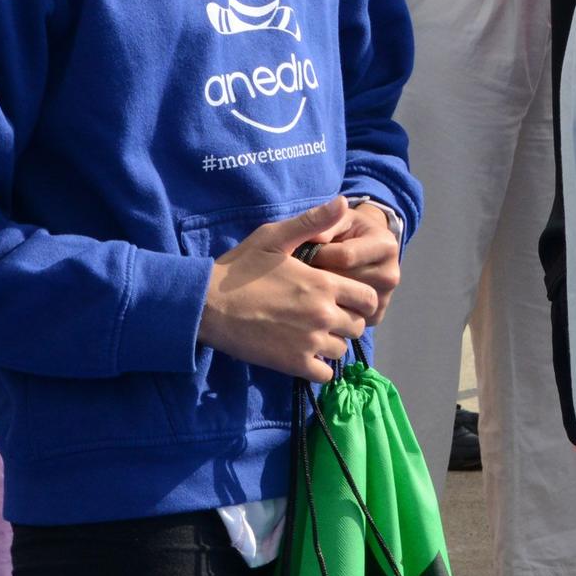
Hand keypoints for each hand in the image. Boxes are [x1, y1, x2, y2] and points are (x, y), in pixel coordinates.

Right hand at [196, 196, 377, 382]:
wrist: (206, 305)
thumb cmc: (239, 268)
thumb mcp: (275, 237)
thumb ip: (313, 222)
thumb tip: (344, 201)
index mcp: (324, 283)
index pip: (369, 298)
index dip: (361, 298)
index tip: (346, 298)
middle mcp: (323, 314)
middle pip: (358, 325)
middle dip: (347, 320)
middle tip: (327, 315)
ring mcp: (309, 341)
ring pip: (341, 350)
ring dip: (332, 343)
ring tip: (312, 334)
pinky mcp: (292, 364)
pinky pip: (324, 374)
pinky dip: (319, 367)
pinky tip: (304, 354)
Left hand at [305, 201, 401, 324]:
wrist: (366, 249)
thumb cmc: (349, 231)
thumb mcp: (341, 220)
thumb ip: (327, 223)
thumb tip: (315, 237)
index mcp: (386, 246)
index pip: (345, 256)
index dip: (319, 253)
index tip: (305, 250)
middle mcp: (391, 274)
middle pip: (344, 281)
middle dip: (319, 275)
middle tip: (304, 269)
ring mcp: (385, 298)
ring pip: (343, 301)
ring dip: (322, 294)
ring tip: (312, 282)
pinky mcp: (376, 315)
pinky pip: (345, 317)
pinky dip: (330, 309)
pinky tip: (321, 298)